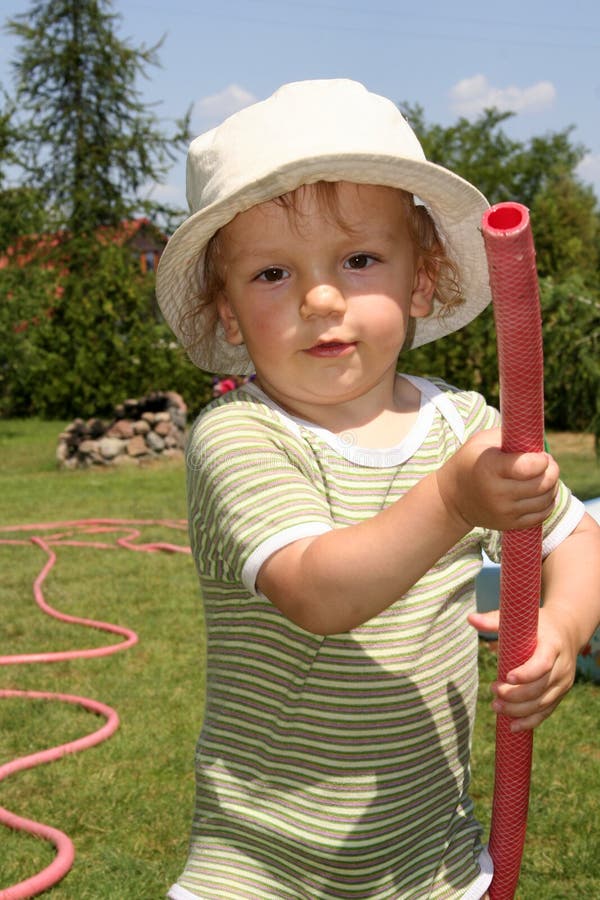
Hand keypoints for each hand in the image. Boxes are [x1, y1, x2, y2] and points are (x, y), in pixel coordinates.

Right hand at [436, 428, 558, 531]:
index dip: (543, 459)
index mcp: (490, 468)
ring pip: (545, 500)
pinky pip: (541, 515)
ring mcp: (504, 511)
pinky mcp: (509, 524)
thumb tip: (537, 438)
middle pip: (543, 483)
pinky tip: (540, 493)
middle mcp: (497, 492)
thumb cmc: (471, 461)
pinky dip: (547, 502)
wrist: (452, 498)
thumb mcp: (483, 442)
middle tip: (548, 463)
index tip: (540, 455)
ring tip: (545, 476)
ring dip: (552, 486)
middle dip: (552, 470)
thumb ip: (510, 436)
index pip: (530, 466)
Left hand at [468, 607, 577, 730]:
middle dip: (515, 694)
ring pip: (542, 703)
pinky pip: (546, 712)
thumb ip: (495, 620)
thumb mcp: (521, 619)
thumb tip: (470, 618)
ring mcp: (563, 683)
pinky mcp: (560, 694)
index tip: (506, 676)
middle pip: (540, 688)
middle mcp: (562, 667)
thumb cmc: (538, 625)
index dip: (526, 673)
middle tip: (493, 690)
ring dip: (518, 710)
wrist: (567, 631)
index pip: (542, 663)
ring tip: (495, 707)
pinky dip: (530, 722)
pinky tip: (513, 727)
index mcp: (553, 646)